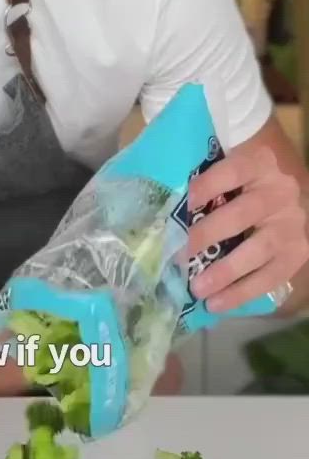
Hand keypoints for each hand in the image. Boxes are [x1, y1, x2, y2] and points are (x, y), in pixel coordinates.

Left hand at [185, 144, 308, 311]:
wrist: (294, 182)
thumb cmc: (251, 171)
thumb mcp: (234, 155)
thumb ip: (204, 168)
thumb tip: (163, 194)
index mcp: (260, 162)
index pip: (231, 173)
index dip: (205, 188)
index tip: (179, 204)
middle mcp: (280, 192)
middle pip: (242, 214)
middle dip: (207, 236)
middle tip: (177, 256)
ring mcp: (292, 224)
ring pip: (260, 250)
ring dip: (226, 272)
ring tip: (197, 290)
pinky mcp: (299, 251)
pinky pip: (272, 276)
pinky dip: (243, 292)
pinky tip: (218, 303)